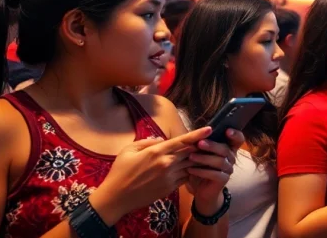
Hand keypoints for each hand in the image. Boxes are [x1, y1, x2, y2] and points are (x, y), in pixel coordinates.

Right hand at [89, 127, 209, 223]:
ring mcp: (169, 177)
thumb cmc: (120, 172)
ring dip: (196, 160)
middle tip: (207, 141)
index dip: (198, 134)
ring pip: (191, 165)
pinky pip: (186, 177)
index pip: (182, 141)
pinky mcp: (170, 188)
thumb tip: (163, 141)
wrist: (116, 198)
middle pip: (190, 152)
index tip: (210, 129)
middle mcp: (166, 163)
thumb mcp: (129, 150)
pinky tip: (190, 169)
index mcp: (157, 152)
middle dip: (200, 147)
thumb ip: (148, 142)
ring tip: (202, 155)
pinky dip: (189, 172)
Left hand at [186, 128, 244, 214]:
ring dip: (204, 158)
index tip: (227, 130)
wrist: (202, 190)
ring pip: (220, 161)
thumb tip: (198, 132)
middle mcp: (231, 158)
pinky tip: (191, 170)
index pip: (238, 139)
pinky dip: (202, 171)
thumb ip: (203, 143)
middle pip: (226, 149)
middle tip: (199, 143)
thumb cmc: (202, 167)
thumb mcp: (202, 154)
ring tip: (191, 157)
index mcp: (228, 148)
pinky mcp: (224, 180)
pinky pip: (215, 174)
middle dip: (212, 145)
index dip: (235, 134)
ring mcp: (229, 169)